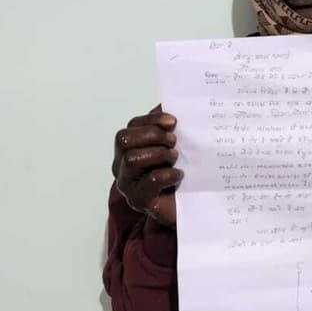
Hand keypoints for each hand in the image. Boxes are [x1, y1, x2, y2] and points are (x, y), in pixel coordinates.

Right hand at [112, 109, 181, 228]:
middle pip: (124, 140)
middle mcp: (122, 166)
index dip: (150, 121)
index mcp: (129, 149)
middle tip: (174, 141)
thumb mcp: (174, 146)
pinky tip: (178, 175)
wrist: (189, 206)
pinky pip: (149, 183)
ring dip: (158, 154)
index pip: (131, 127)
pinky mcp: (139, 201)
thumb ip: (167, 127)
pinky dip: (166, 174)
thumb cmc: (178, 173)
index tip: (173, 122)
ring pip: (131, 160)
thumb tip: (168, 104)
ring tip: (175, 158)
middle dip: (151, 136)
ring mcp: (128, 184)